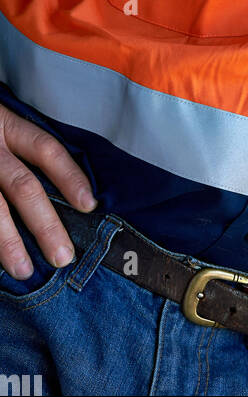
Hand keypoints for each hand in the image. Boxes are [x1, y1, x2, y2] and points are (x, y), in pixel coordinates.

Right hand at [0, 102, 95, 278]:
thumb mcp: (2, 126)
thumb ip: (23, 152)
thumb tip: (67, 196)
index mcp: (7, 127)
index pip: (46, 150)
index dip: (69, 176)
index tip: (89, 205)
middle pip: (22, 186)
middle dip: (44, 223)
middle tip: (63, 256)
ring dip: (7, 242)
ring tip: (23, 270)